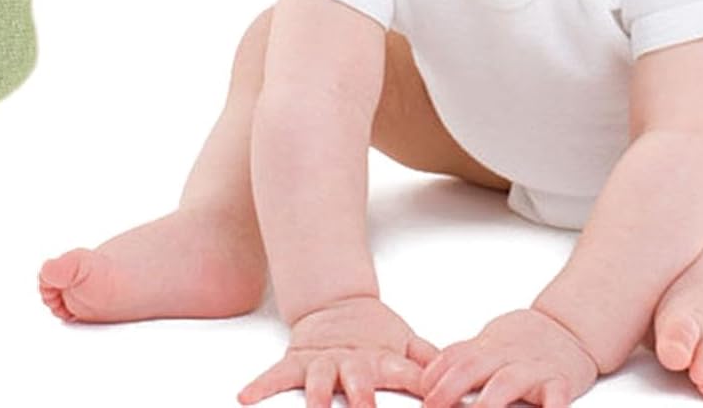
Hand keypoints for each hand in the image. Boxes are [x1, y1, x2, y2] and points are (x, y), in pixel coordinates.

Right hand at [238, 294, 439, 406]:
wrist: (337, 304)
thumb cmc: (376, 333)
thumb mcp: (406, 342)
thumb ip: (428, 359)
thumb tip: (457, 375)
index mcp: (379, 359)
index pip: (399, 372)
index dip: (411, 384)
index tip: (419, 401)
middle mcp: (348, 362)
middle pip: (354, 378)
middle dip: (359, 395)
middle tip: (363, 407)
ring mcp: (320, 362)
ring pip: (317, 378)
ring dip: (317, 395)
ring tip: (316, 407)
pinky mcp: (296, 362)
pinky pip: (275, 375)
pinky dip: (260, 385)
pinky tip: (246, 397)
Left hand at [418, 307, 600, 407]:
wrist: (568, 328)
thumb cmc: (523, 341)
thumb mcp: (490, 344)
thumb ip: (464, 357)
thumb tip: (427, 373)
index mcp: (488, 347)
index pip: (455, 356)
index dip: (435, 373)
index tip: (422, 390)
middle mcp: (507, 355)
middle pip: (473, 366)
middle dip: (450, 387)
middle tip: (433, 405)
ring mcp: (534, 369)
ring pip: (507, 382)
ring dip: (489, 401)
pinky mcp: (561, 383)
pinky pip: (556, 399)